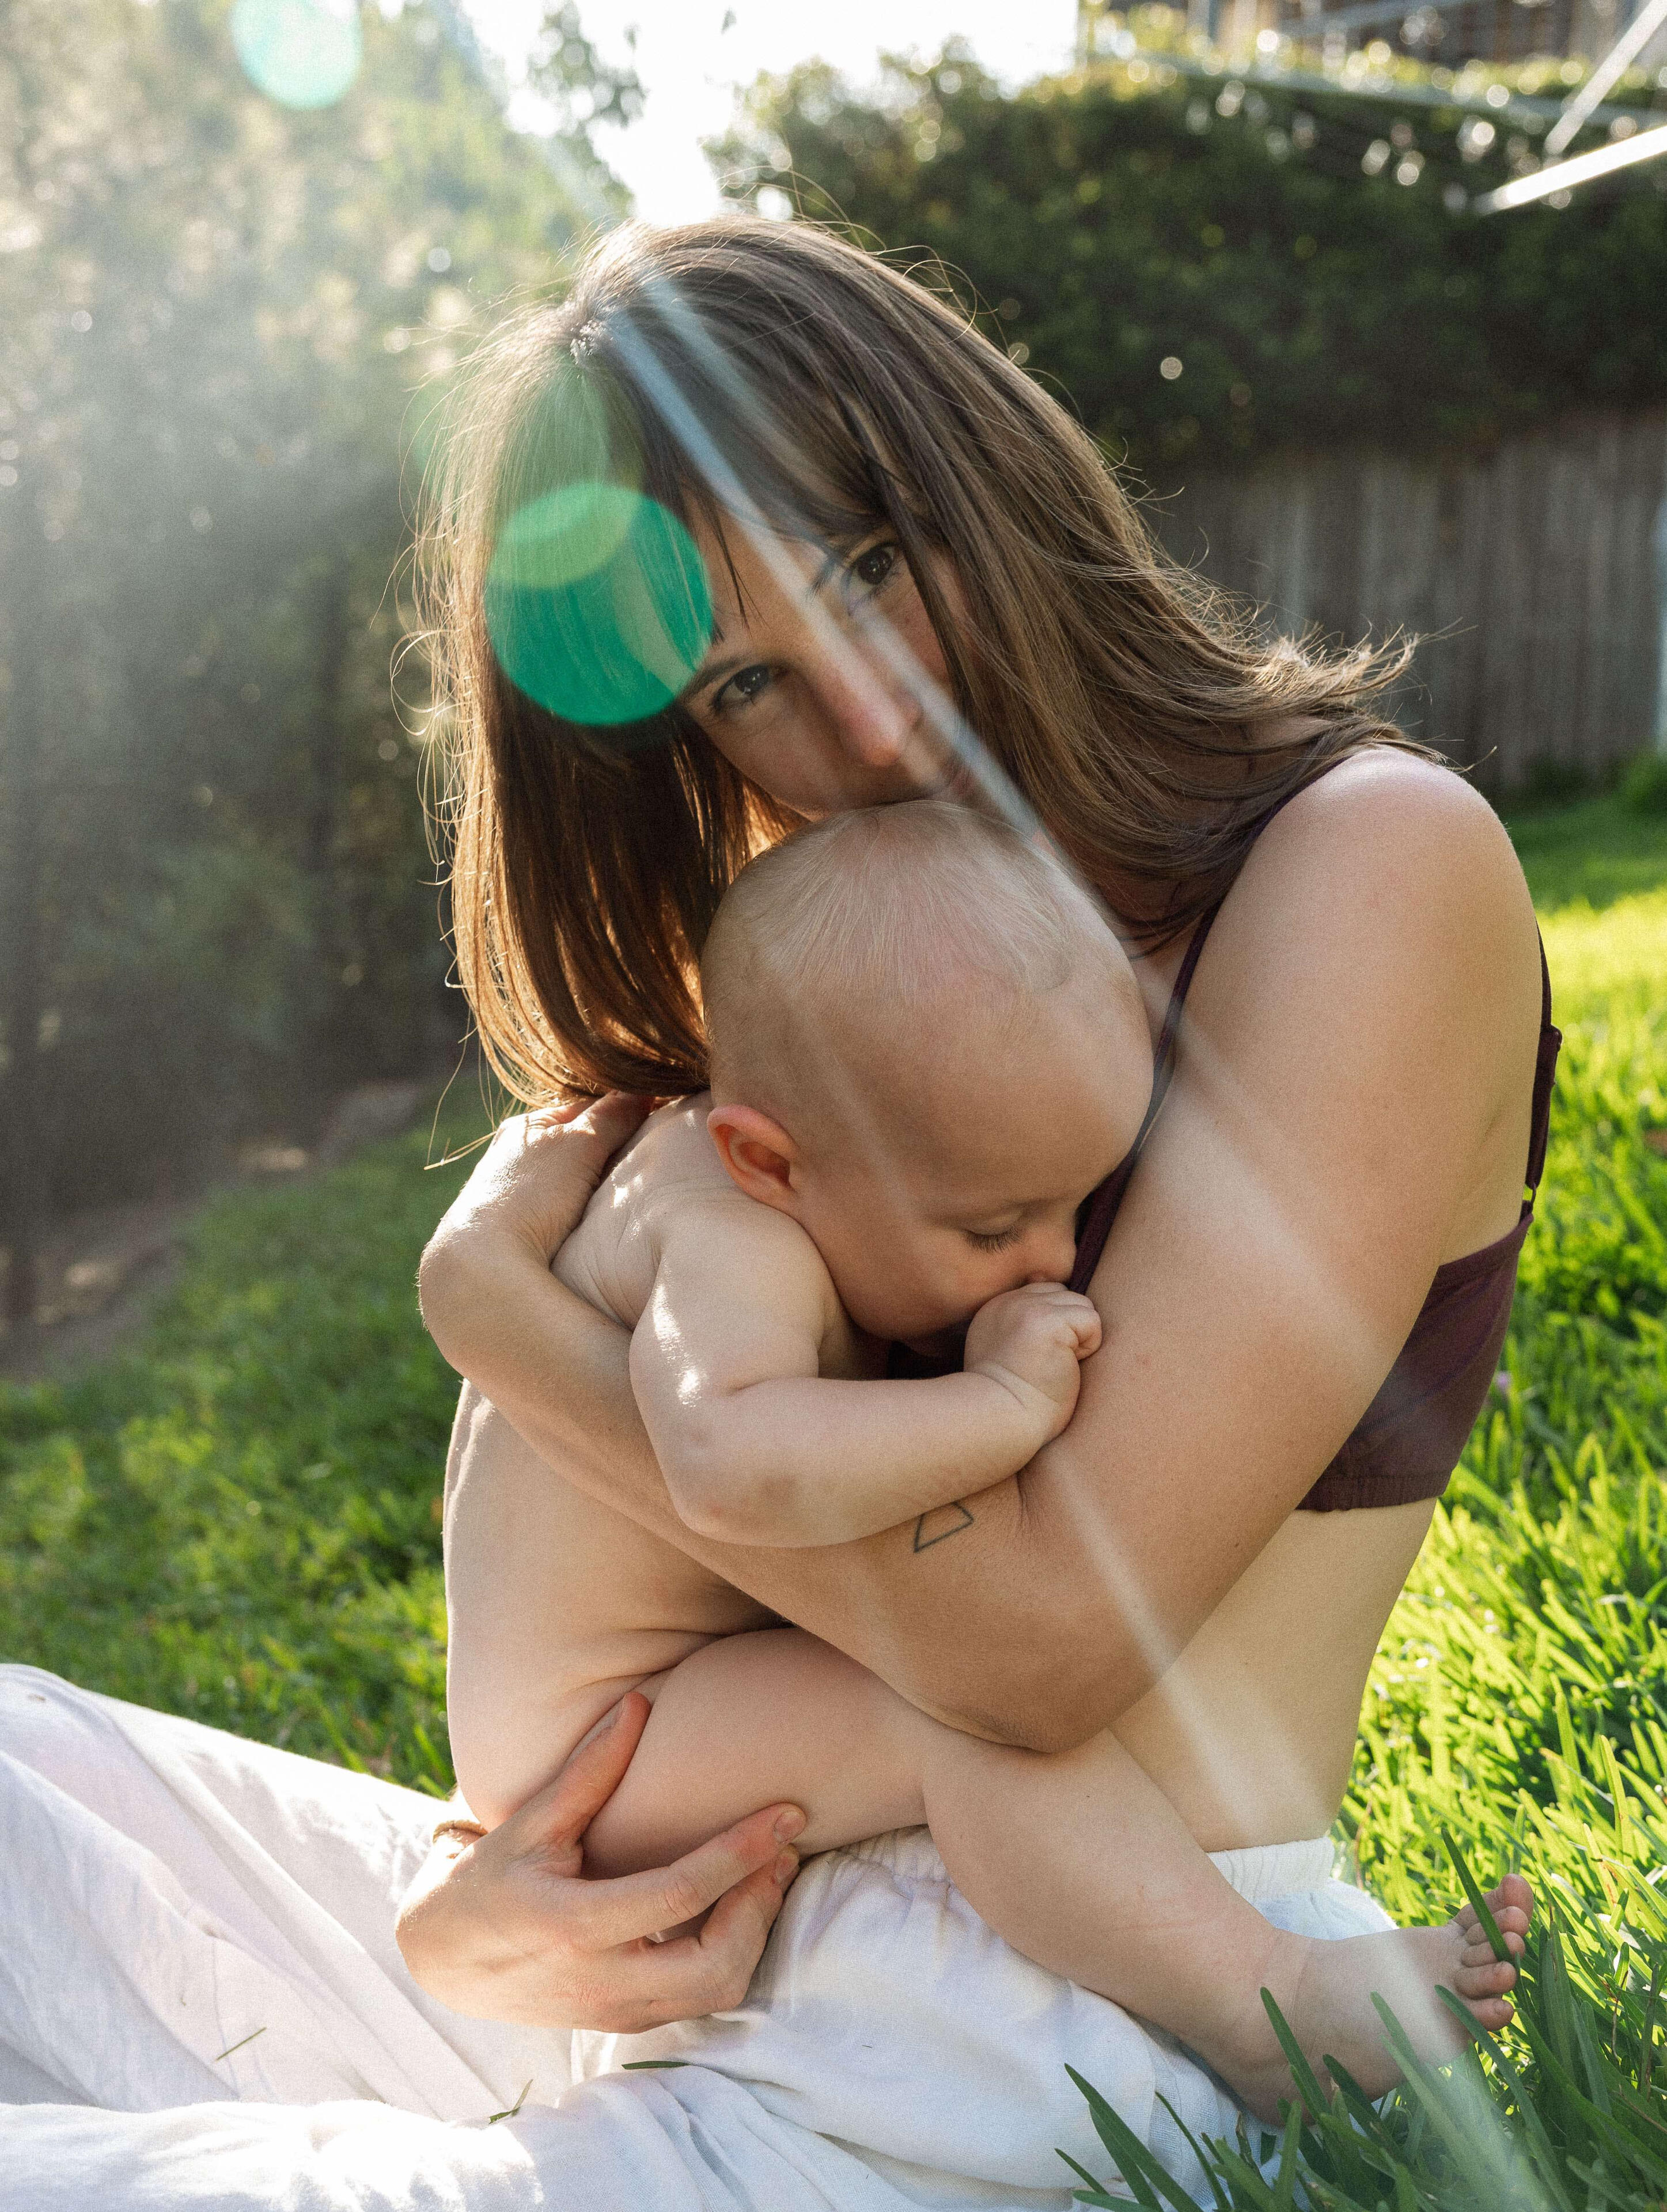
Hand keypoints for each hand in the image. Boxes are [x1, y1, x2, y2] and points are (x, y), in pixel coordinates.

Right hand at [395, 1692, 804, 2031]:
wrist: (442, 1961)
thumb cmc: (488, 1880)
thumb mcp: (530, 1823)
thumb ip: (589, 1769)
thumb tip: (639, 1704)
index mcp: (573, 1927)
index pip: (679, 1897)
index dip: (740, 1854)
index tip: (786, 1816)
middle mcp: (600, 1982)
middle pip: (715, 1965)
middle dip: (760, 1907)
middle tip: (784, 1849)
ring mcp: (614, 2012)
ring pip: (716, 1991)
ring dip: (754, 1931)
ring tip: (770, 1871)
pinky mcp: (624, 2023)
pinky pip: (699, 1999)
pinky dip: (732, 1952)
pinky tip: (740, 1902)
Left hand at [424, 1090, 655, 1285]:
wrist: (484, 1261)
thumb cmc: (530, 1193)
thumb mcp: (579, 1144)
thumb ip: (612, 1117)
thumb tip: (642, 1093)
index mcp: (526, 1127)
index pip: (589, 1109)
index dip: (626, 1115)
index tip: (657, 1128)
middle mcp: (516, 1156)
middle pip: (581, 1146)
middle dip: (613, 1153)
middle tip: (646, 1165)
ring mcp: (516, 1195)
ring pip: (573, 1181)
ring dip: (598, 1186)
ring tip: (623, 1200)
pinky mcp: (518, 1231)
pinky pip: (563, 1212)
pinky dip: (583, 1213)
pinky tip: (596, 1226)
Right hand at [964, 1282, 1102, 1440]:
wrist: (1002, 1421)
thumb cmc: (1010, 1401)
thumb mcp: (1005, 1353)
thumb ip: (1021, 1325)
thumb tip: (1051, 1298)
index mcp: (997, 1308)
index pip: (1046, 1294)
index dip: (1057, 1326)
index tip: (1041, 1359)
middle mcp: (1009, 1301)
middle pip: (1066, 1295)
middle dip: (1070, 1329)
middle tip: (1050, 1365)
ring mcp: (1028, 1307)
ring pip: (1082, 1305)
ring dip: (1080, 1338)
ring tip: (1056, 1366)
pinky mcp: (1049, 1321)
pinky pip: (1092, 1321)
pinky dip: (1089, 1347)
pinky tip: (1066, 1368)